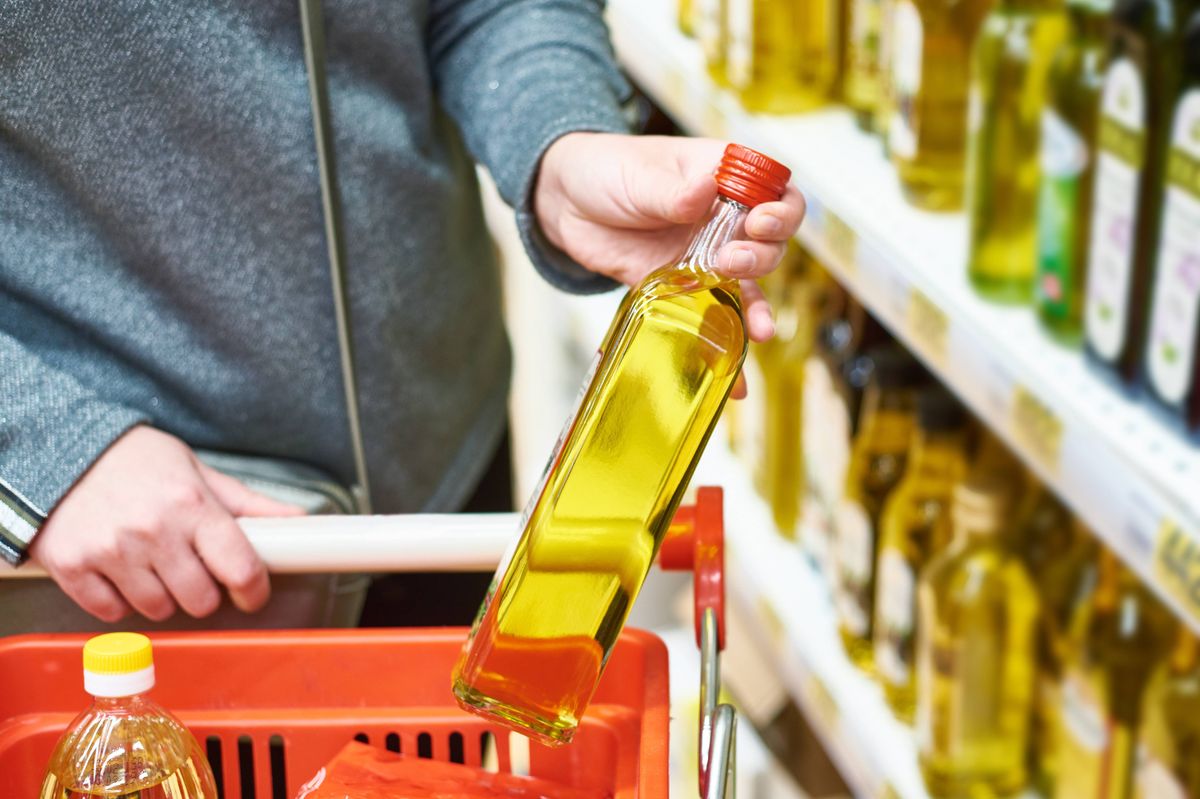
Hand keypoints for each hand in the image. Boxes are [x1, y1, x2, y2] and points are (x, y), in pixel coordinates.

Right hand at [30, 425, 303, 622]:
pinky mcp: (72, 566)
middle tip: (194, 572)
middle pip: (200, 601)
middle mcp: (153, 530)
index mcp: (192, 505)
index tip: (252, 593)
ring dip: (163, 598)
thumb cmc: (135, 460)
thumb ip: (246, 504)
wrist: (61, 448)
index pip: (241, 568)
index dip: (254, 591)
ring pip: (157, 610)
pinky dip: (121, 602)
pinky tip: (122, 573)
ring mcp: (110, 551)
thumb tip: (297, 519)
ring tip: (154, 566)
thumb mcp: (197, 471)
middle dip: (205, 593)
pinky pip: (112, 613)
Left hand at [534, 132, 805, 342]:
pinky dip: (724, 345)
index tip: (757, 221)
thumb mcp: (639, 175)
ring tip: (758, 329)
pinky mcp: (679, 289)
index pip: (777, 192)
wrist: (563, 203)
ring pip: (747, 286)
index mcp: (724, 178)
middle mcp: (723, 220)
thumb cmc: (606, 169)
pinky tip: (738, 378)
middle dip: (761, 257)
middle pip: (770, 243)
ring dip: (757, 308)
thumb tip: (703, 191)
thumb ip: (672, 191)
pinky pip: (707, 317)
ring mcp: (704, 257)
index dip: (780, 211)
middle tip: (730, 262)